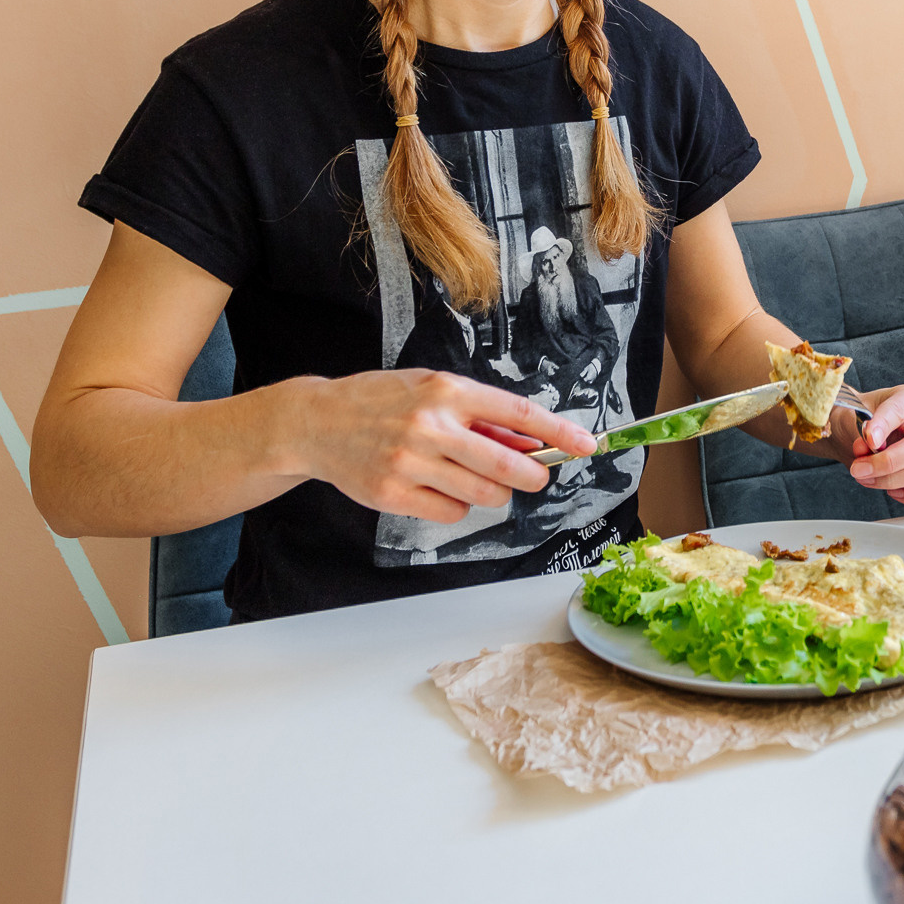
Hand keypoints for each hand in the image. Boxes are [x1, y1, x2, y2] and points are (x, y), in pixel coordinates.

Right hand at [295, 369, 596, 523]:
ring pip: (484, 495)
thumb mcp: (433, 390)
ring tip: (467, 475)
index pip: (518, 413)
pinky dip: (456, 505)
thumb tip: (531, 441)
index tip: (586, 445)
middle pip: (507, 465)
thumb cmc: (382, 401)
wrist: (317, 421)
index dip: (558, 431)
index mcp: (447, 391)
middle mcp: (431, 425)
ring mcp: (411, 462)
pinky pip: (452, 513)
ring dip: (491, 492)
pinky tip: (436, 487)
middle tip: (536, 476)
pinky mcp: (394, 494)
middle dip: (532, 475)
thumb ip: (481, 415)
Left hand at [845, 385, 903, 508]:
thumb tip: (872, 446)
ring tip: (867, 478)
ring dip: (892, 481)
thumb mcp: (851, 418)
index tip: (868, 440)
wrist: (857, 439)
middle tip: (858, 469)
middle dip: (886, 463)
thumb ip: (860, 429)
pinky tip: (893, 491)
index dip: (884, 425)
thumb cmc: (858, 423)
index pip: (901, 409)